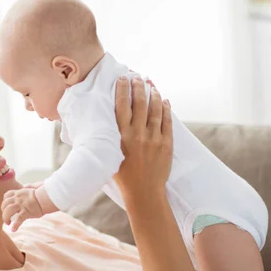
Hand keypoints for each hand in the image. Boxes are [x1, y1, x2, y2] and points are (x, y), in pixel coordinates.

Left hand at [1, 187, 43, 230]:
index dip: (5, 201)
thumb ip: (29, 187)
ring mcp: (21, 205)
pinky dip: (15, 225)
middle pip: (5, 203)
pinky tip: (13, 230)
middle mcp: (18, 198)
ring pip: (8, 210)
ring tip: (7, 223)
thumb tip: (27, 186)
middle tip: (6, 217)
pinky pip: (18, 219)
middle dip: (3, 210)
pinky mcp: (26, 212)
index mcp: (19, 193)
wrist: (47, 197)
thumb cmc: (43, 193)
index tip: (7, 206)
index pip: (7, 195)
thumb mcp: (34, 187)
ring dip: (5, 217)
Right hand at [113, 76, 172, 199]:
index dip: (122, 89)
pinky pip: (167, 121)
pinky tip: (165, 101)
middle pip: (139, 103)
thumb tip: (102, 125)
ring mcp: (154, 138)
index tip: (123, 78)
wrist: (144, 193)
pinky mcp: (166, 144)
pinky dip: (166, 109)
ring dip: (154, 95)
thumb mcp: (110, 155)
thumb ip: (109, 139)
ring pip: (155, 109)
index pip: (121, 106)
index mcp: (121, 137)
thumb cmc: (123, 177)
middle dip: (138, 87)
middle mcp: (137, 134)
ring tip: (152, 86)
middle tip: (138, 77)